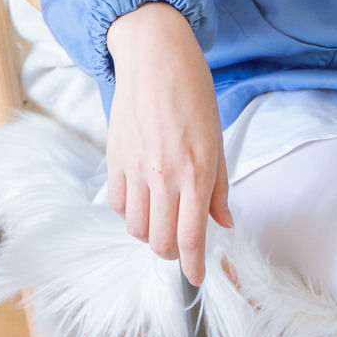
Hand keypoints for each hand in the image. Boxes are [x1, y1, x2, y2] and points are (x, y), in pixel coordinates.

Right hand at [104, 2, 232, 287]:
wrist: (155, 56)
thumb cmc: (193, 92)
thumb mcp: (218, 140)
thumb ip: (219, 188)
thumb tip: (222, 224)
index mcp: (197, 172)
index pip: (191, 237)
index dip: (194, 266)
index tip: (197, 279)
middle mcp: (164, 175)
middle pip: (160, 241)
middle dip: (171, 254)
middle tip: (181, 247)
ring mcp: (135, 168)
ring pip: (136, 227)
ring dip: (150, 234)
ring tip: (162, 221)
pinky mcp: (114, 158)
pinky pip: (117, 204)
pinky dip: (129, 213)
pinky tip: (142, 202)